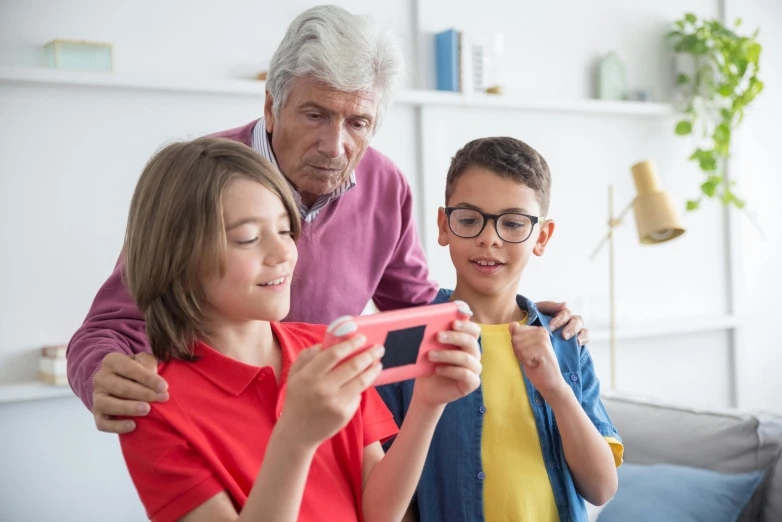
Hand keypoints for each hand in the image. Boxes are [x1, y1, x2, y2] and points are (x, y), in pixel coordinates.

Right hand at [92, 352, 168, 433]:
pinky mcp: (96, 413)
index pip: (130, 369)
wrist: (119, 380)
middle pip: (120, 388)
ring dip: (128, 408)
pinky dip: (116, 426)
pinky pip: (102, 423)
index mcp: (111, 361)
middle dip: (144, 394)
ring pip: (107, 404)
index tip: (164, 387)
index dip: (148, 378)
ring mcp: (96, 397)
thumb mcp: (143, 360)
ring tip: (147, 410)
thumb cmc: (136, 370)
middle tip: (162, 398)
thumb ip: (148, 363)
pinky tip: (133, 426)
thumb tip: (153, 376)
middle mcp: (100, 378)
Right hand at [280, 334, 383, 448]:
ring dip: (373, 370)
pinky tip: (360, 383)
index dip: (350, 344)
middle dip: (369, 354)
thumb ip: (307, 356)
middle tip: (379, 348)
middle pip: (353, 366)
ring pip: (361, 381)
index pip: (334, 354)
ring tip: (378, 363)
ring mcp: (335, 402)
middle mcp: (323, 388)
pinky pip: (357, 395)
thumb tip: (326, 343)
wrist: (297, 432)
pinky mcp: (345, 414)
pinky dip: (360, 387)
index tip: (362, 338)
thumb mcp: (294, 374)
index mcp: (309, 375)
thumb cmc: (297, 398)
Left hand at [413, 319, 481, 408]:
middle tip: (438, 336)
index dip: (466, 325)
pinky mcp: (472, 383)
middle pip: (471, 341)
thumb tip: (426, 323)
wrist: (427, 389)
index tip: (453, 322)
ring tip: (430, 355)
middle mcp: (474, 354)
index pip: (474, 330)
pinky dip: (450, 370)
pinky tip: (437, 369)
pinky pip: (465, 374)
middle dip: (454, 337)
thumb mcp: (430, 349)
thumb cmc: (430, 365)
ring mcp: (474, 369)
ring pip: (466, 358)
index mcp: (467, 342)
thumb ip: (433, 337)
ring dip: (447, 355)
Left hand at [509, 323, 567, 400]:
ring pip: (518, 346)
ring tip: (534, 361)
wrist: (550, 382)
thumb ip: (518, 336)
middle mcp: (542, 331)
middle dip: (519, 352)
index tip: (529, 353)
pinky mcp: (543, 348)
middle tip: (531, 358)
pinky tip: (536, 364)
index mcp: (538, 329)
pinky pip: (523, 354)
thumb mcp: (524, 349)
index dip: (517, 346)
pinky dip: (527, 362)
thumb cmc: (537, 366)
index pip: (515, 331)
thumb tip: (512, 324)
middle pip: (515, 338)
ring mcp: (543, 339)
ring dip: (523, 358)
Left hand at [535, 301, 589, 345]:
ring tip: (572, 340)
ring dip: (578, 333)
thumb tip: (565, 304)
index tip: (550, 328)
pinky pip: (585, 337)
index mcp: (559, 314)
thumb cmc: (531, 325)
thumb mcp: (536, 312)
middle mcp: (568, 322)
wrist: (528, 341)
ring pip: (583, 328)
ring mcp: (573, 332)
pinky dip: (583, 339)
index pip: (565, 312)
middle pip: (576, 320)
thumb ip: (548, 306)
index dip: (559, 319)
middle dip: (571, 327)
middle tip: (563, 336)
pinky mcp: (577, 342)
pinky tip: (578, 344)